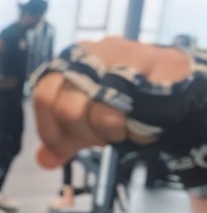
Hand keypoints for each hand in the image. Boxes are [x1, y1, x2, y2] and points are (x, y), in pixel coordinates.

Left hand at [31, 36, 193, 168]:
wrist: (170, 85)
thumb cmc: (122, 100)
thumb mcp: (85, 121)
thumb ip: (63, 140)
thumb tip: (43, 160)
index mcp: (71, 61)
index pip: (43, 96)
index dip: (49, 130)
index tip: (63, 147)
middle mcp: (95, 52)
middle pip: (68, 107)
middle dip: (82, 134)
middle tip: (100, 137)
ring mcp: (126, 55)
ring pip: (100, 110)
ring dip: (109, 132)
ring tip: (121, 128)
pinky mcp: (157, 66)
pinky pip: (135, 110)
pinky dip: (134, 128)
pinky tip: (139, 124)